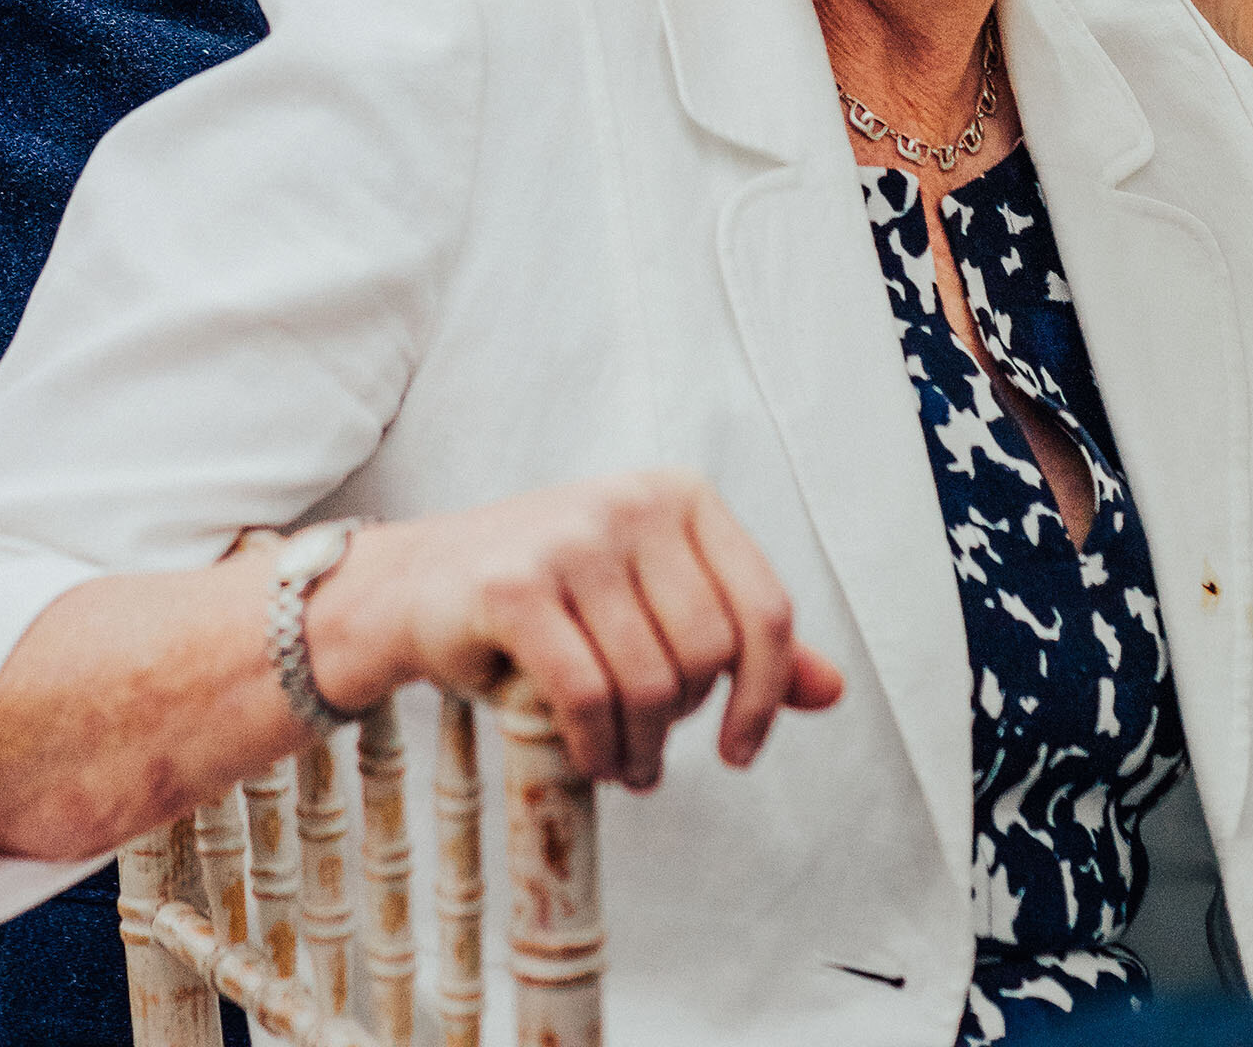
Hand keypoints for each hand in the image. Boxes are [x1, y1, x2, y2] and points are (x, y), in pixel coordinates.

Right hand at [308, 471, 843, 789]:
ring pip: (650, 685)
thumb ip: (739, 639)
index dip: (764, 697)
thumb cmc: (552, 599)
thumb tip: (832, 687)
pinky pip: (587, 695)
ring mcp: (569, 539)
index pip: (764, 609)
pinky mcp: (513, 586)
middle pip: (708, 655)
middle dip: (683, 722)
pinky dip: (593, 745)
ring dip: (637, 748)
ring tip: (617, 757)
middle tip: (645, 736)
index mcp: (678, 494)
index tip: (739, 749)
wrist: (421, 585)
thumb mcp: (652, 602)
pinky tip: (586, 753)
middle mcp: (630, 502)